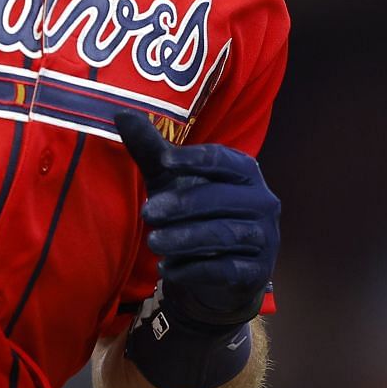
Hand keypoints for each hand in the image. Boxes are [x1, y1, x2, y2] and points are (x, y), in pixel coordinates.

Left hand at [113, 112, 278, 329]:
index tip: (163, 160)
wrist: (219, 273)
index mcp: (245, 172)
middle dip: (181, 205)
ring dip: (184, 238)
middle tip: (146, 212)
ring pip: (223, 234)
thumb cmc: (194, 214)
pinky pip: (226, 269)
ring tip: (152, 242)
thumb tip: (121, 114)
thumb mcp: (170, 181)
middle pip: (221, 199)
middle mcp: (262, 201)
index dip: (194, 159)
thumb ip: (151, 150)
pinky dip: (193, 269)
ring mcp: (264, 238)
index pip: (223, 160)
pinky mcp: (258, 271)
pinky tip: (167, 269)